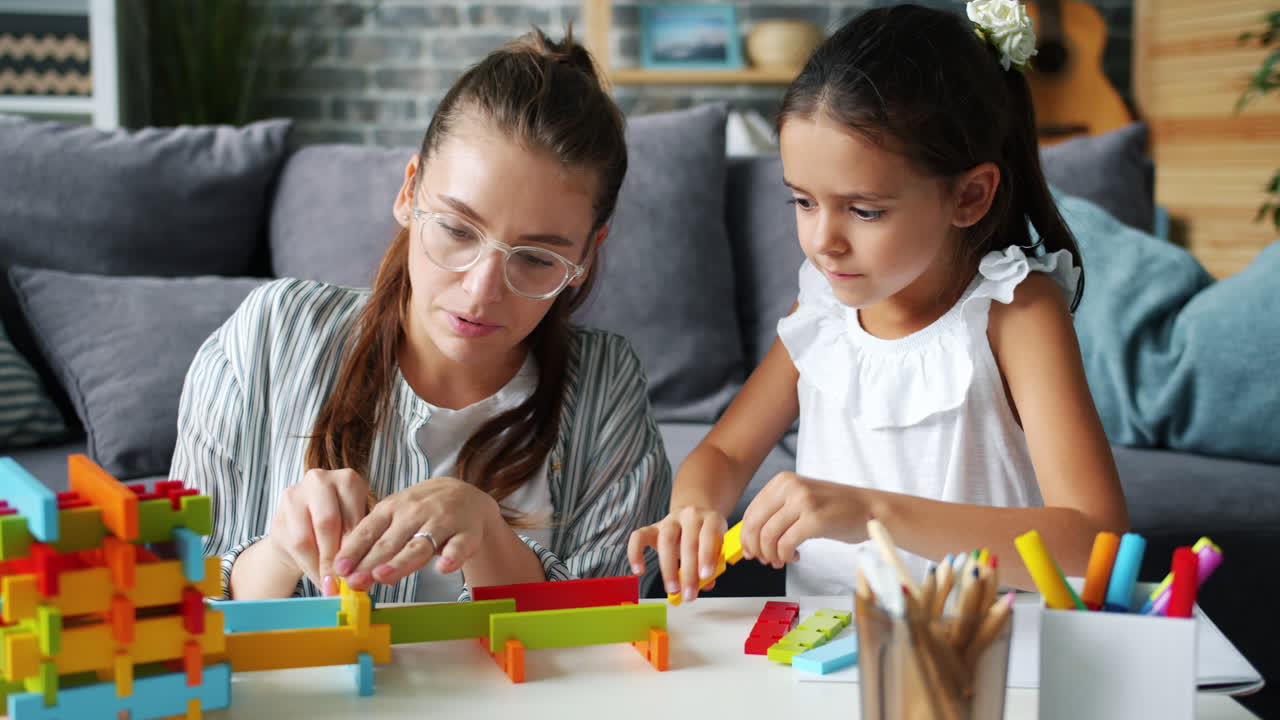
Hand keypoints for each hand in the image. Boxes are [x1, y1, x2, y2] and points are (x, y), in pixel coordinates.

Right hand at [267, 468, 368, 593]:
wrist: (305, 523)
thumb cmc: (341, 524)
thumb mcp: (357, 528)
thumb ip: (363, 545)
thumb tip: (374, 580)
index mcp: (348, 480)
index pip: (353, 517)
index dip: (356, 549)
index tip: (359, 574)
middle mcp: (319, 481)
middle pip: (327, 523)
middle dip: (334, 558)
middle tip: (342, 583)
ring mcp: (294, 496)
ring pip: (305, 538)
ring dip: (318, 566)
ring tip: (330, 584)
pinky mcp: (278, 515)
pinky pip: (291, 546)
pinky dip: (306, 566)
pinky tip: (317, 577)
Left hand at [334, 476, 501, 591]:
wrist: (465, 495)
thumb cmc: (421, 511)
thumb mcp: (395, 517)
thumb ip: (374, 542)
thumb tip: (347, 573)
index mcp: (392, 508)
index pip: (368, 530)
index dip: (353, 550)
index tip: (339, 569)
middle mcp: (415, 513)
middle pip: (390, 542)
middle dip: (370, 562)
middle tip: (354, 582)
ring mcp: (442, 522)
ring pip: (419, 546)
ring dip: (400, 562)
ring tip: (383, 576)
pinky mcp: (467, 533)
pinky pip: (459, 546)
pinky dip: (452, 556)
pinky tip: (444, 567)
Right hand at [627, 506, 726, 602]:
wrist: (694, 517)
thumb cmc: (706, 537)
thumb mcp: (717, 546)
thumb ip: (714, 564)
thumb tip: (707, 584)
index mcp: (711, 518)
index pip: (709, 534)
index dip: (707, 555)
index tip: (706, 576)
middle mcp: (690, 515)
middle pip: (688, 541)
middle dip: (689, 571)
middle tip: (689, 594)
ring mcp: (670, 520)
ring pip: (666, 541)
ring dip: (668, 569)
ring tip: (672, 590)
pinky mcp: (652, 527)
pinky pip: (638, 537)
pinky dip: (635, 554)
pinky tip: (639, 571)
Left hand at [739, 472, 869, 567]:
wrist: (870, 509)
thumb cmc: (837, 509)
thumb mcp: (802, 500)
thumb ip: (777, 512)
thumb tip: (751, 537)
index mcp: (783, 480)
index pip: (751, 511)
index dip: (747, 536)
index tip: (751, 551)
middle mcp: (790, 487)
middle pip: (756, 524)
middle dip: (756, 548)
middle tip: (765, 560)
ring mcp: (803, 501)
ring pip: (768, 536)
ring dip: (771, 555)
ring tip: (782, 560)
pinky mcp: (814, 519)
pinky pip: (786, 544)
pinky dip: (786, 556)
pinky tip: (795, 557)